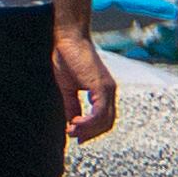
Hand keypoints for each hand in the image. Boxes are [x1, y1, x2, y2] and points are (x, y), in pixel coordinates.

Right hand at [54, 28, 118, 142]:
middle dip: (91, 134)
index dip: (92, 131)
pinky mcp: (101, 86)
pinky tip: (75, 123)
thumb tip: (72, 122)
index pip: (104, 119)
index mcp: (104, 92)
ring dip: (89, 130)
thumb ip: (72, 105)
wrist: (68, 39)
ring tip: (72, 131)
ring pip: (105, 120)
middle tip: (74, 137)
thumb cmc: (67, 57)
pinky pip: (100, 111)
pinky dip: (89, 121)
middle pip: (108, 123)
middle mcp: (110, 92)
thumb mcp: (68, 87)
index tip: (75, 136)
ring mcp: (107, 89)